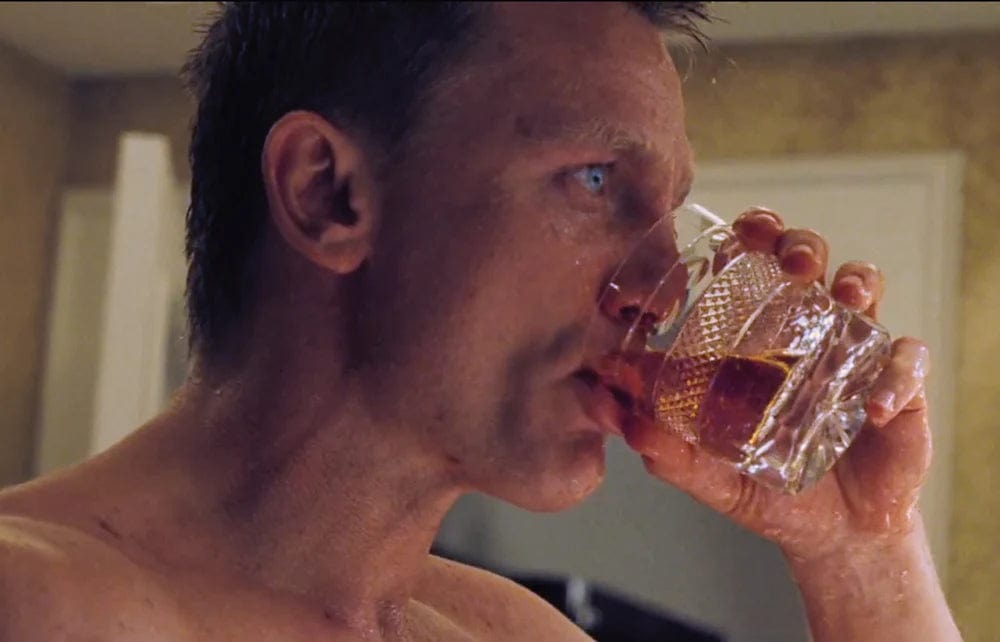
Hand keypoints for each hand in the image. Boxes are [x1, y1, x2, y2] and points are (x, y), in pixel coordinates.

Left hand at [623, 207, 932, 561]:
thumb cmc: (766, 488)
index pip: (749, 270)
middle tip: (788, 259)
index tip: (731, 236)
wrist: (831, 532)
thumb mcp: (708, 473)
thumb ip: (664, 447)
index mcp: (756, 337)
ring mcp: (855, 350)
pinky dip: (895, 377)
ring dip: (853, 280)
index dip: (745, 241)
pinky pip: (908, 363)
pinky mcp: (899, 385)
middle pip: (807, 259)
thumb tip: (613, 416)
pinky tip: (874, 408)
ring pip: (863, 286)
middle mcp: (806, 329)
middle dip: (797, 244)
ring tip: (840, 297)